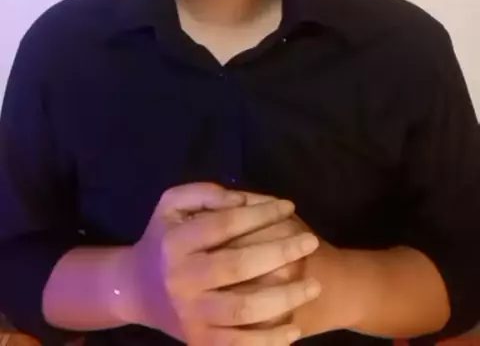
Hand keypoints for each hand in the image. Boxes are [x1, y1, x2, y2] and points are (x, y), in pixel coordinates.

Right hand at [118, 183, 321, 344]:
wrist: (137, 291)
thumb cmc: (164, 240)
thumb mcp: (172, 204)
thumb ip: (205, 194)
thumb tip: (244, 200)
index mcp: (175, 243)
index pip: (224, 224)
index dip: (261, 213)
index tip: (289, 206)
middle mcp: (182, 280)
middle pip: (238, 265)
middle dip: (280, 252)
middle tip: (310, 242)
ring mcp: (191, 315)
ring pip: (243, 310)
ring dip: (284, 298)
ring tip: (313, 284)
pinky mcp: (200, 342)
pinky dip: (269, 342)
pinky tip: (294, 329)